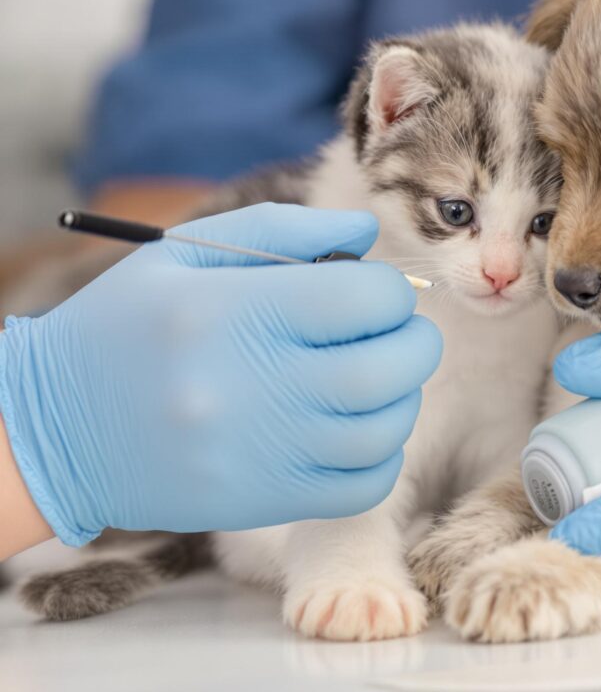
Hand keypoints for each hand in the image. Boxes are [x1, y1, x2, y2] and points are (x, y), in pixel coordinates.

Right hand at [0, 203, 441, 545]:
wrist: (54, 429)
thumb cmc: (127, 326)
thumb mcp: (186, 254)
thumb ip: (284, 231)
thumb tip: (365, 235)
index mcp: (234, 312)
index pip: (364, 300)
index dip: (389, 291)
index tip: (375, 293)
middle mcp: (250, 386)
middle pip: (386, 369)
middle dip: (415, 343)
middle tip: (401, 334)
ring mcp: (258, 453)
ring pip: (383, 431)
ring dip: (402, 398)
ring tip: (378, 379)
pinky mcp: (261, 501)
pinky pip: (362, 486)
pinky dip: (382, 454)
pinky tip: (358, 428)